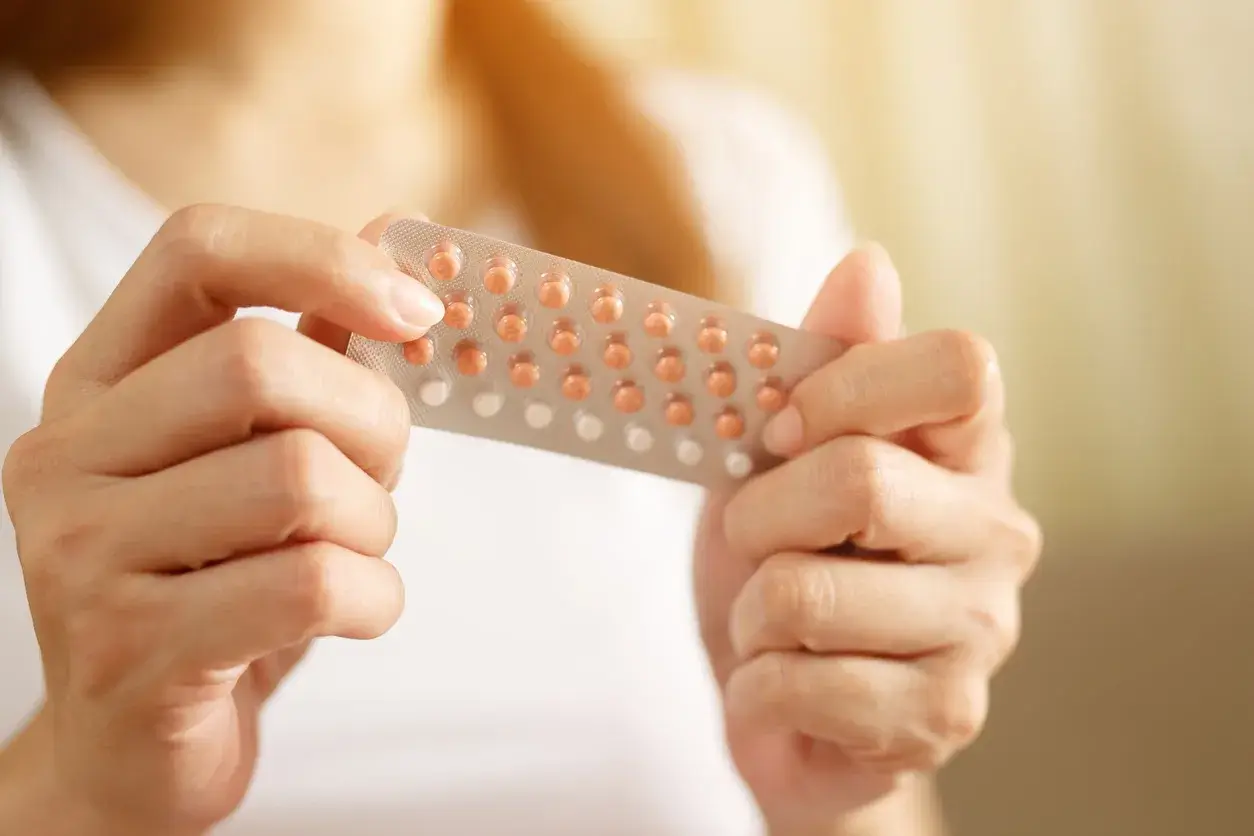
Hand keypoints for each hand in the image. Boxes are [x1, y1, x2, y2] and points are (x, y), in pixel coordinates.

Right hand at [0, 207, 441, 834]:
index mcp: (99, 382)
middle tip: (385, 471)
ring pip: (300, 481)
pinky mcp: (132, 649)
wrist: (132, 749)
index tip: (416, 311)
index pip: (198, 251)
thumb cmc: (213, 581)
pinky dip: (375, 598)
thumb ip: (315, 345)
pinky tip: (354, 613)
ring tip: (354, 553)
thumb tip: (396, 229)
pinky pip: (312, 585)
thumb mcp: (251, 455)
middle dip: (372, 421)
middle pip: (261, 367)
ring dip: (375, 523)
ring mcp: (83, 554)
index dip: (322, 257)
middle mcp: (68, 454)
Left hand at [693, 244, 1041, 832]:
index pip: (959, 366)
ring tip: (770, 625)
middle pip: (861, 479)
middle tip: (754, 543)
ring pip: (809, 592)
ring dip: (749, 611)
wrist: (778, 701)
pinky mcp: (944, 715)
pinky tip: (780, 684)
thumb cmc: (783, 558)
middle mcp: (997, 530)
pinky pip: (801, 684)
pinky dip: (754, 685)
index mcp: (965, 447)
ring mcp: (982, 630)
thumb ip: (822, 361)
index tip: (777, 431)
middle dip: (760, 516)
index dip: (845, 387)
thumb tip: (868, 263)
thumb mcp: (777, 452)